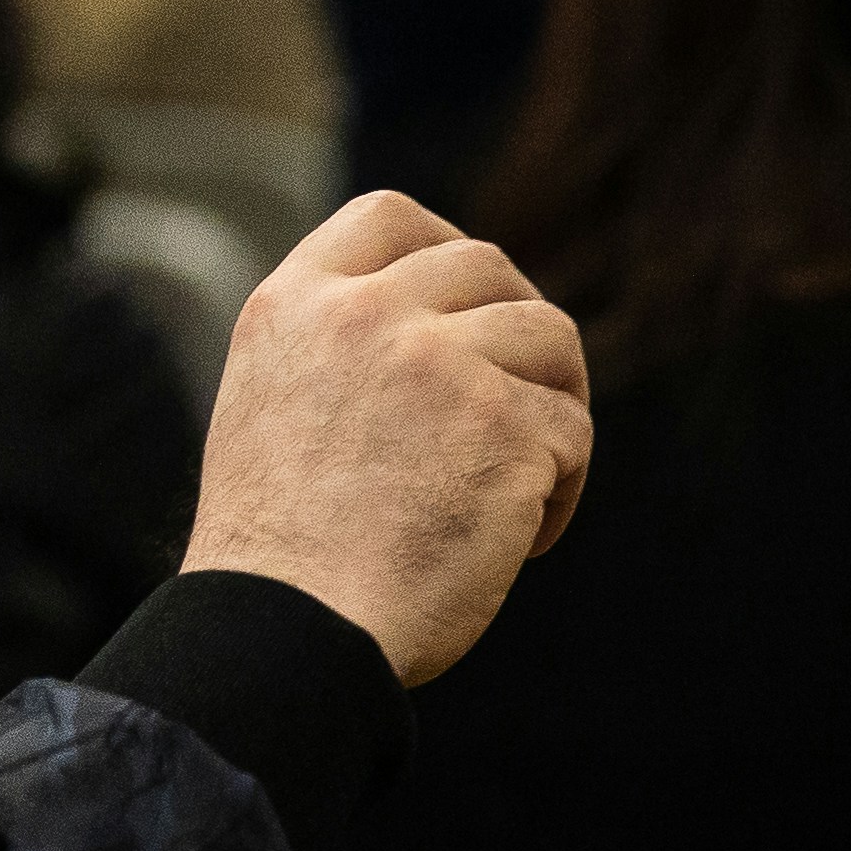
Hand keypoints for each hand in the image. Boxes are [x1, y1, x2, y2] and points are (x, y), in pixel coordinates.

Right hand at [186, 192, 592, 685]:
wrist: (288, 632)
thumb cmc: (283, 559)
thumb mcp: (277, 410)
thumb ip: (345, 352)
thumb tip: (444, 327)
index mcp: (294, 306)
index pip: (389, 218)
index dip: (446, 246)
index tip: (473, 301)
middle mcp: (365, 316)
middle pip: (489, 266)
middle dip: (519, 330)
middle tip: (519, 407)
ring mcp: (439, 363)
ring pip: (550, 338)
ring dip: (554, 405)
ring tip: (525, 481)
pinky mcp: (505, 426)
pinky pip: (573, 431)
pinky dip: (561, 489)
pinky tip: (521, 543)